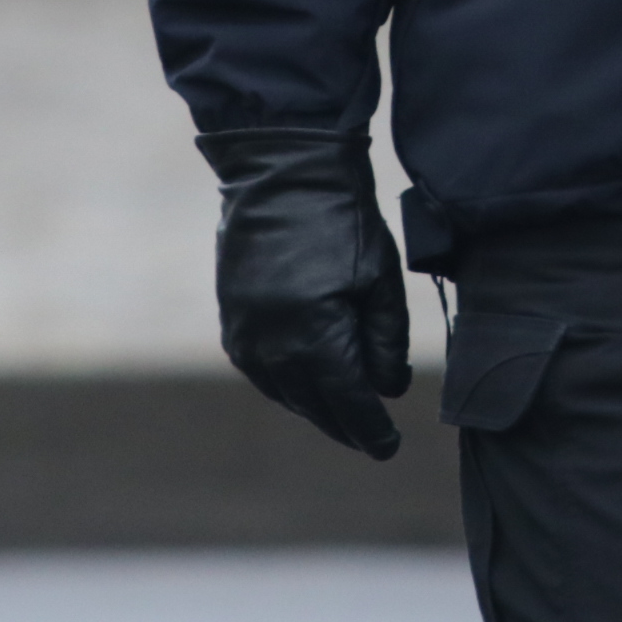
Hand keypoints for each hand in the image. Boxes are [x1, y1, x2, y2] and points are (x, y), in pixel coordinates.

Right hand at [197, 129, 412, 457]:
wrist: (283, 173)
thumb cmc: (342, 220)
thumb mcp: (379, 278)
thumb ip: (385, 340)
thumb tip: (387, 388)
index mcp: (315, 338)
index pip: (348, 403)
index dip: (371, 430)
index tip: (389, 447)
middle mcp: (272, 347)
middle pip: (315, 405)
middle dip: (345, 424)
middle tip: (370, 439)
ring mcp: (246, 335)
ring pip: (285, 391)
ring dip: (315, 406)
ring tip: (343, 414)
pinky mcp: (232, 320)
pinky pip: (261, 370)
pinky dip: (288, 383)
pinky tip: (308, 384)